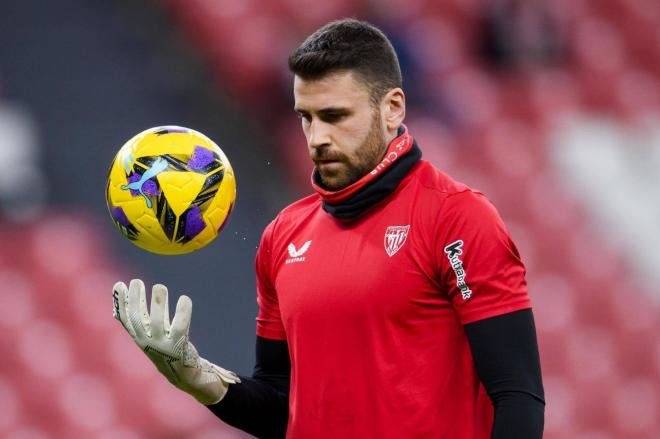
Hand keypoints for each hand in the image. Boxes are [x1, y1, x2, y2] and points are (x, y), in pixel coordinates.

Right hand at [112, 279, 239, 404]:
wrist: (182, 372)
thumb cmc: (166, 345)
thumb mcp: (151, 330)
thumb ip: (141, 314)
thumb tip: (124, 295)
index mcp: (139, 337)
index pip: (125, 318)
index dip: (120, 302)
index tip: (119, 284)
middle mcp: (147, 342)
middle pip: (137, 319)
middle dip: (135, 299)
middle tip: (137, 281)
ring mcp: (162, 345)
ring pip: (157, 322)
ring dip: (158, 303)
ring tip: (159, 286)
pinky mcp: (178, 346)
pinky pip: (179, 327)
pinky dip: (182, 312)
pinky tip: (184, 299)